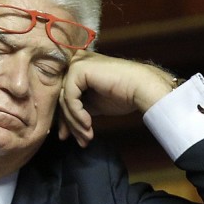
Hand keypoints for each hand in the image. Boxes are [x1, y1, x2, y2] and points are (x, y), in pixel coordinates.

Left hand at [57, 50, 174, 146]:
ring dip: (75, 122)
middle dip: (69, 123)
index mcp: (76, 68)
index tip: (68, 137)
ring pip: (64, 100)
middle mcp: (74, 62)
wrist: (142, 88)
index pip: (62, 96)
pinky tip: (88, 124)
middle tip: (79, 141)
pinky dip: (77, 114)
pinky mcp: (79, 69)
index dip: (64, 118)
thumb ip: (77, 109)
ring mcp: (75, 64)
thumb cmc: (123, 95)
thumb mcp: (93, 103)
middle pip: (61, 98)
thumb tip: (63, 130)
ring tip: (87, 136)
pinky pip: (70, 98)